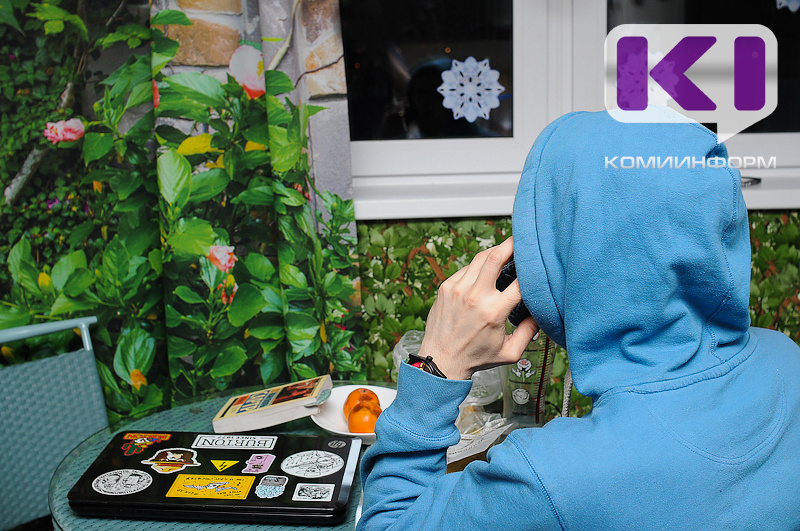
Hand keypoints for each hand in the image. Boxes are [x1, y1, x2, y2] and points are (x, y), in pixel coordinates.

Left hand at [418, 237, 538, 379]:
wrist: (441, 360)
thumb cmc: (476, 357)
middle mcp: (474, 297)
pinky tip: (486, 270)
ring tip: (506, 251)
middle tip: (522, 240)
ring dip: (495, 251)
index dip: (532, 270)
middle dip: (511, 244)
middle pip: (496, 256)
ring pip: (480, 257)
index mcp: (493, 312)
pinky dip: (479, 265)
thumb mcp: (510, 352)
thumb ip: (529, 332)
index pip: (520, 282)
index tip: (539, 264)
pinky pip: (467, 268)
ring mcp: (457, 289)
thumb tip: (541, 313)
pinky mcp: (446, 287)